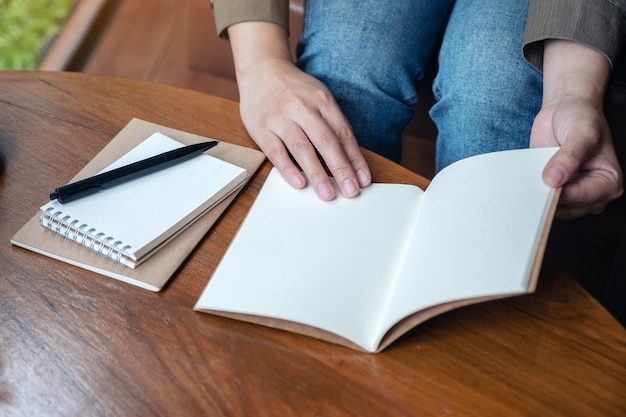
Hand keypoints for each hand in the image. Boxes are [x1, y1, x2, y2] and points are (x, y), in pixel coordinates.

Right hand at [229, 22, 370, 200]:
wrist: (261, 69)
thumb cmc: (295, 90)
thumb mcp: (319, 98)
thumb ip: (332, 124)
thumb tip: (350, 159)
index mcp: (322, 100)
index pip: (343, 133)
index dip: (355, 159)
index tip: (363, 180)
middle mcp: (302, 107)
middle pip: (326, 141)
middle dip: (341, 169)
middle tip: (351, 191)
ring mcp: (280, 117)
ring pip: (302, 148)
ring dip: (317, 174)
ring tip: (327, 194)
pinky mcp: (261, 128)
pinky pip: (276, 151)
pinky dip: (288, 169)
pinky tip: (299, 184)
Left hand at [530, 96, 621, 217]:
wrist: (565, 107)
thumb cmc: (582, 117)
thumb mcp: (582, 133)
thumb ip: (569, 157)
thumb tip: (554, 179)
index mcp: (608, 182)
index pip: (580, 197)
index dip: (560, 194)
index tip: (543, 184)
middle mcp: (591, 192)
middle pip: (565, 207)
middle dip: (547, 197)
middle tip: (531, 184)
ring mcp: (570, 191)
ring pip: (550, 206)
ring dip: (537, 195)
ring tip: (528, 180)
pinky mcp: (552, 187)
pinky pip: (538, 196)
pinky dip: (530, 190)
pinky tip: (523, 181)